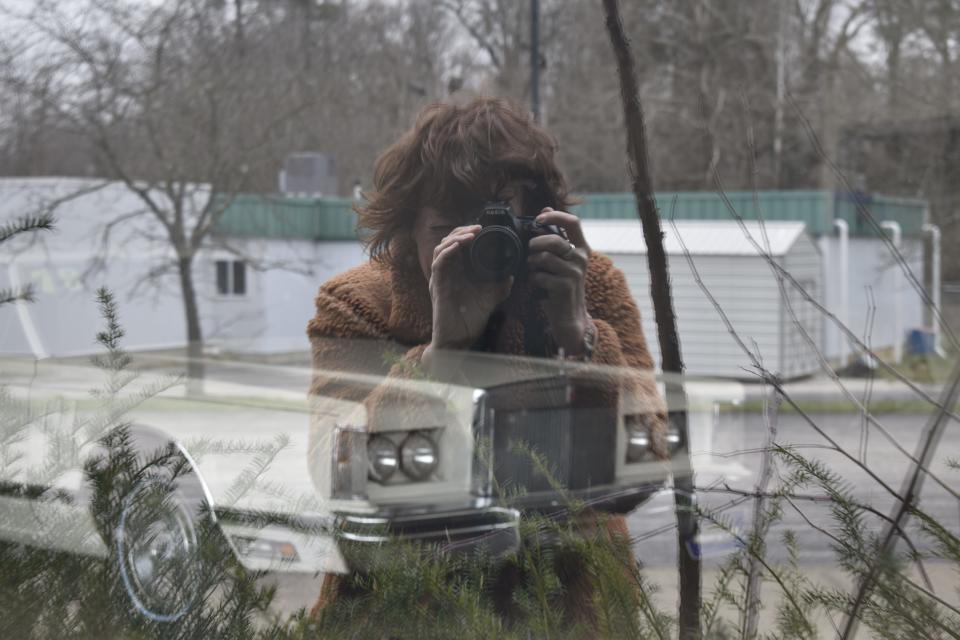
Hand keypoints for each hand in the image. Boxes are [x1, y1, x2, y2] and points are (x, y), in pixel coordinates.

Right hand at [427, 224, 513, 351]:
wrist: (458, 341)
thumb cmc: (469, 321)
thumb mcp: (490, 299)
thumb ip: (500, 287)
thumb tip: (512, 275)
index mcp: (458, 272)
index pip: (458, 245)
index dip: (467, 233)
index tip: (482, 228)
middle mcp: (447, 272)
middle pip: (448, 242)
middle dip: (462, 231)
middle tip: (477, 227)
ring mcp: (440, 278)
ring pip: (441, 248)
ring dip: (455, 238)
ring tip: (470, 234)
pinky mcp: (436, 286)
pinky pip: (438, 263)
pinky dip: (447, 252)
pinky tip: (458, 246)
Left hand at [526, 207, 591, 355]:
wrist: (569, 314)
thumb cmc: (562, 283)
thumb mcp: (563, 258)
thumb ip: (555, 236)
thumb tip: (546, 208)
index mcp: (582, 247)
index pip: (573, 222)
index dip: (555, 216)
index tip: (539, 218)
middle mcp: (581, 258)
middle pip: (554, 240)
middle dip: (535, 244)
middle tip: (531, 252)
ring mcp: (574, 273)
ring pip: (544, 258)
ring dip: (532, 264)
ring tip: (534, 270)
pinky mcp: (565, 286)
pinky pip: (540, 275)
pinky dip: (533, 279)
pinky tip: (538, 285)